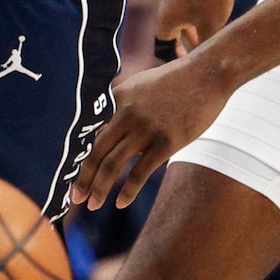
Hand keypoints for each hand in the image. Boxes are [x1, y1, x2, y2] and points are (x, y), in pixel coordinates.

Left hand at [68, 54, 238, 210]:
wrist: (208, 73)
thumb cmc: (176, 81)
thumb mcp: (141, 85)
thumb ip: (123, 105)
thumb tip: (109, 130)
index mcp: (117, 99)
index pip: (92, 133)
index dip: (80, 156)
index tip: (72, 174)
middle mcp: (126, 114)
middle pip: (96, 152)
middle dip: (83, 178)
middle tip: (75, 198)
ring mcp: (145, 129)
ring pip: (112, 165)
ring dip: (100, 189)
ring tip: (93, 205)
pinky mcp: (166, 142)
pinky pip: (140, 172)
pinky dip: (128, 191)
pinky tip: (120, 203)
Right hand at [151, 0, 239, 61]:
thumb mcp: (211, 26)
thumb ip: (205, 45)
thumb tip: (205, 59)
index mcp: (165, 20)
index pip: (162, 47)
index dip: (173, 59)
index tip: (186, 66)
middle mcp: (164, 6)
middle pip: (170, 32)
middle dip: (184, 44)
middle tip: (197, 54)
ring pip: (179, 17)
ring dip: (191, 29)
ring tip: (206, 36)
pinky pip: (185, 4)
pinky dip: (194, 14)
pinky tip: (211, 15)